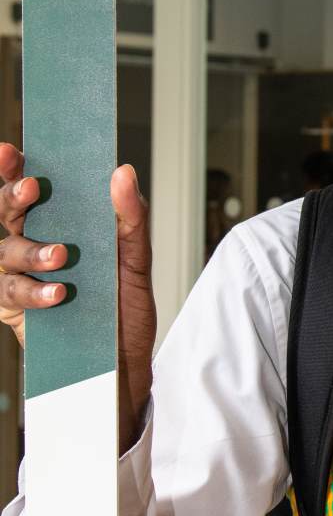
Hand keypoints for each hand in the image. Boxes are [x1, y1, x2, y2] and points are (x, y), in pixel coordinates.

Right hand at [0, 143, 155, 453]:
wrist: (123, 365)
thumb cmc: (124, 309)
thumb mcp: (135, 260)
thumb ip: (130, 218)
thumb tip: (122, 172)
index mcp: (54, 225)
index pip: (25, 190)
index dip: (13, 168)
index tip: (12, 150)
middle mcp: (28, 246)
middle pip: (4, 214)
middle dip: (12, 196)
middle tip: (33, 189)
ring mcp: (17, 279)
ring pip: (3, 252)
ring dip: (30, 249)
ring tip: (61, 255)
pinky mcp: (15, 313)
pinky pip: (11, 296)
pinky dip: (34, 292)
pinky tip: (58, 293)